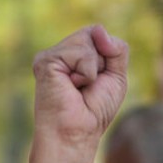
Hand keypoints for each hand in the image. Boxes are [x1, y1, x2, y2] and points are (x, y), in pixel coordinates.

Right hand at [31, 25, 128, 153]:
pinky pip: (81, 52)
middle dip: (101, 62)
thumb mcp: (116, 77)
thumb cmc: (94, 111)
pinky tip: (71, 87)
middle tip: (87, 86)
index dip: (108, 55)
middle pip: (93, 33)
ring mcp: (51, 55)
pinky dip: (86, 73)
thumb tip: (98, 29)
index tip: (97, 82)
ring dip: (94, 69)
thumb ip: (117, 49)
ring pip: (87, 40)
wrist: (77, 133)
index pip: (97, 34)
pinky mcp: (46, 60)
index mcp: (73, 55)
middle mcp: (60, 52)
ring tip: (78, 87)